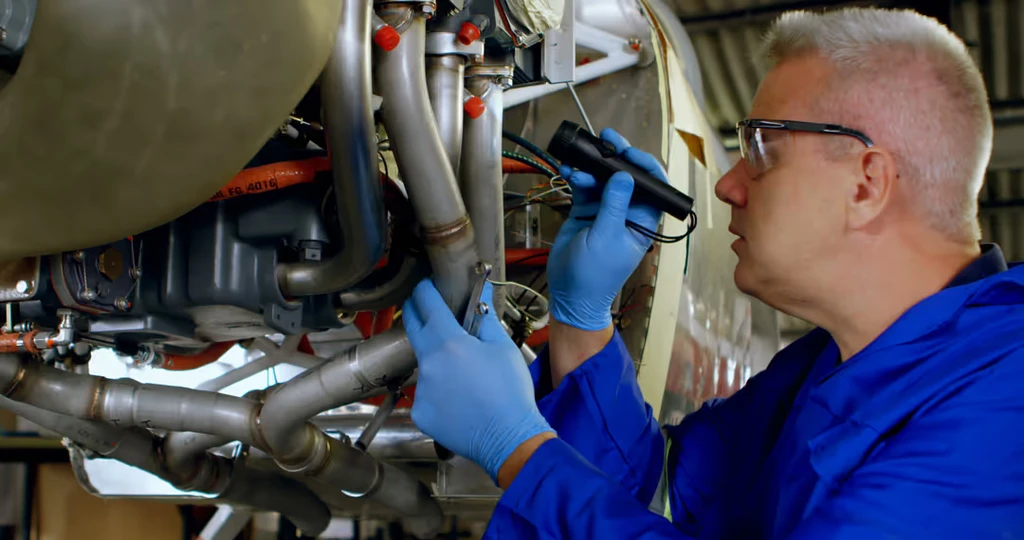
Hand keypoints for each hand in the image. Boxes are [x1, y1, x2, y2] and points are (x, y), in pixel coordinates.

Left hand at [403, 279, 553, 481]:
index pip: (427, 304)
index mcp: (448, 342)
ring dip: (435, 360)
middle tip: (422, 307)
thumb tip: (481, 298)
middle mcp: (428, 363)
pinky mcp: (420, 412)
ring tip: (460, 371)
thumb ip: (486, 319)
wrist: (508, 437)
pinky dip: (438, 391)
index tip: (426, 286)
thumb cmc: (510, 391)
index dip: (425, 290)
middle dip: (415, 313)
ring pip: (423, 364)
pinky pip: (425, 393)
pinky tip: (458, 398)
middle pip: (412, 328)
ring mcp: (421, 389)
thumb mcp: (503, 348)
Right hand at [548, 128, 667, 330]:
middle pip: (626, 177)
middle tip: (605, 139)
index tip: (628, 151)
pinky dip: (577, 177)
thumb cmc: (595, 274)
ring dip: (592, 167)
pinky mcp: (586, 211)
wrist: (570, 293)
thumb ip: (615, 205)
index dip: (643, 165)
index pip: (653, 186)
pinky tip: (568, 170)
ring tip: (579, 157)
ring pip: (603, 178)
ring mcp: (606, 210)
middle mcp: (627, 212)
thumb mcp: (607, 237)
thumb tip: (625, 176)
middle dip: (616, 157)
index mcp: (643, 220)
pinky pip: (585, 187)